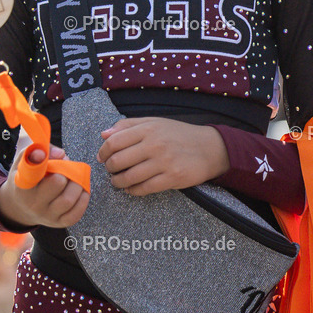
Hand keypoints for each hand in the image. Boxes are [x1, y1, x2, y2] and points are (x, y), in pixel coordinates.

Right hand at [0, 143, 89, 226]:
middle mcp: (33, 203)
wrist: (19, 208)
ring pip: (69, 200)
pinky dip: (82, 199)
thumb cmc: (25, 179)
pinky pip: (76, 213)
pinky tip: (79, 190)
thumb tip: (61, 154)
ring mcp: (47, 216)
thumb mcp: (23, 162)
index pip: (32, 172)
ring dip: (77, 184)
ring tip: (74, 178)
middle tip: (65, 167)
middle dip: (65, 171)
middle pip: (57, 183)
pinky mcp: (58, 223)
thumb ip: (40, 150)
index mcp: (22, 185)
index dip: (40, 160)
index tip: (47, 155)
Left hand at [96, 117, 228, 195]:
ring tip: (117, 181)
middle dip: (110, 168)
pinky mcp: (172, 178)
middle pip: (118, 161)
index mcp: (148, 128)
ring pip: (129, 177)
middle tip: (111, 170)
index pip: (114, 141)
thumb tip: (104, 134)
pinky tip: (131, 188)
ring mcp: (164, 162)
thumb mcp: (154, 122)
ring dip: (118, 182)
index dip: (103, 152)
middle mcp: (154, 144)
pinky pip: (144, 188)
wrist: (209, 148)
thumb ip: (128, 125)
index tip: (102, 157)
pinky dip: (133, 190)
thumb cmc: (179, 134)